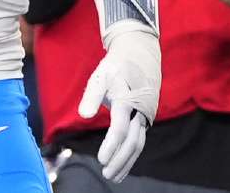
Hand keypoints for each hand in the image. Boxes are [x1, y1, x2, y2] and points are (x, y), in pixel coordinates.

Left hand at [78, 29, 159, 182]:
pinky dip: (131, 153)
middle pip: (132, 141)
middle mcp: (139, 110)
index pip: (120, 128)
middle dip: (120, 160)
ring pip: (139, 143)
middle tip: (107, 174)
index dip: (111, 145)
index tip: (101, 159)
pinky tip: (122, 163)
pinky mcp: (146, 116)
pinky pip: (139, 138)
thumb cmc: (115, 66)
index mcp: (126, 99)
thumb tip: (84, 115)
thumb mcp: (99, 76)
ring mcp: (145, 114)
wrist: (140, 54)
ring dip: (127, 161)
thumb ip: (91, 96)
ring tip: (114, 176)